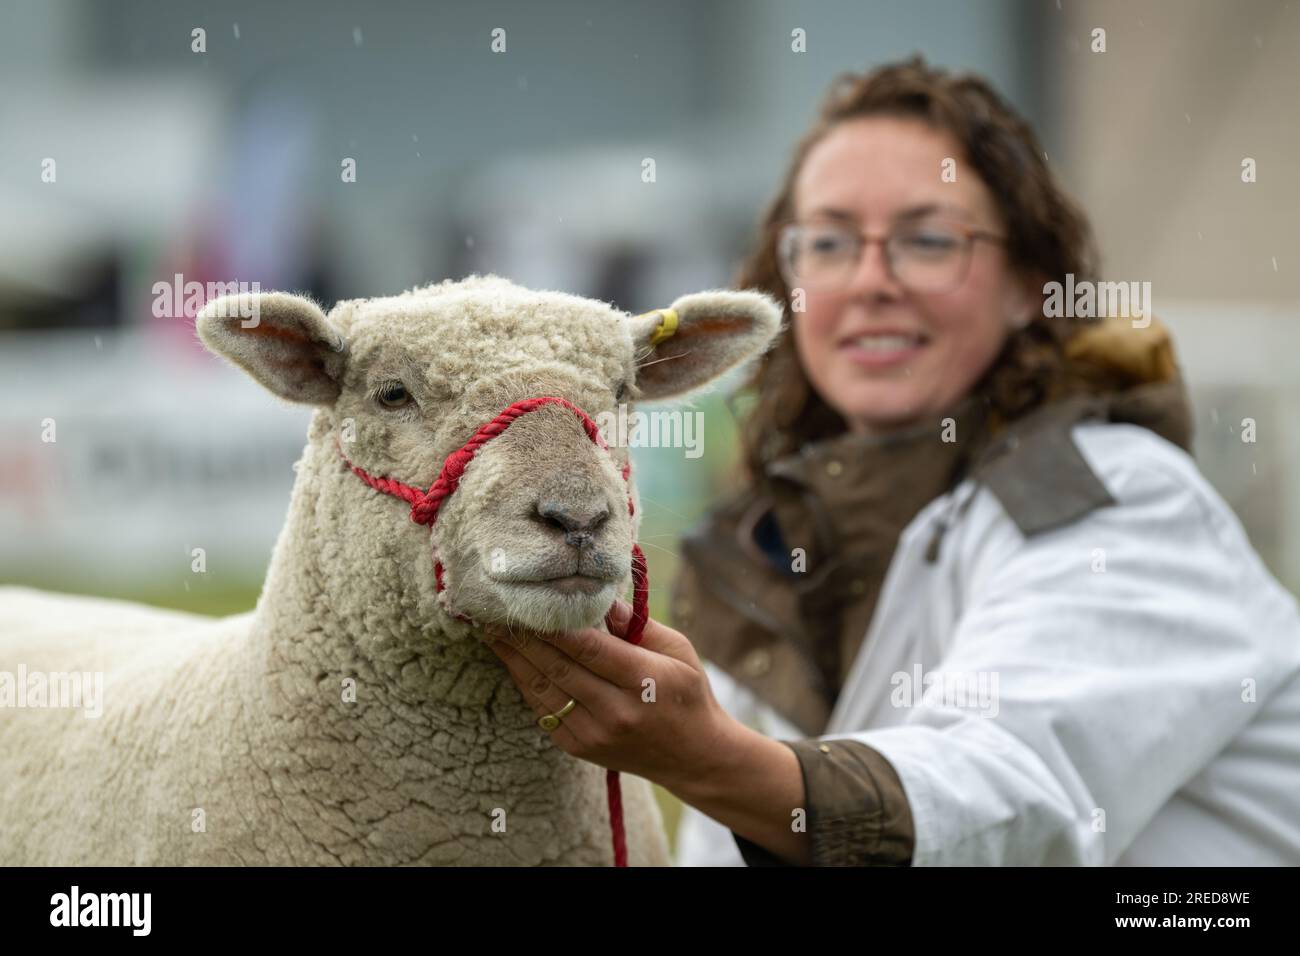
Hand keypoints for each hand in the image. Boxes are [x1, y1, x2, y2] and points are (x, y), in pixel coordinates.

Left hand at [483, 598, 736, 788]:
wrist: (693, 756)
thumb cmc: (687, 693)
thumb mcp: (678, 650)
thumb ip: (638, 625)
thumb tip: (600, 599)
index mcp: (643, 682)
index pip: (588, 647)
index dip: (554, 624)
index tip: (529, 600)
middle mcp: (615, 711)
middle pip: (558, 666)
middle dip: (523, 637)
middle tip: (495, 610)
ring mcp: (594, 733)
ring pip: (543, 689)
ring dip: (513, 659)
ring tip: (492, 632)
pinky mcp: (579, 747)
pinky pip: (542, 710)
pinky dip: (525, 683)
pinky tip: (512, 660)